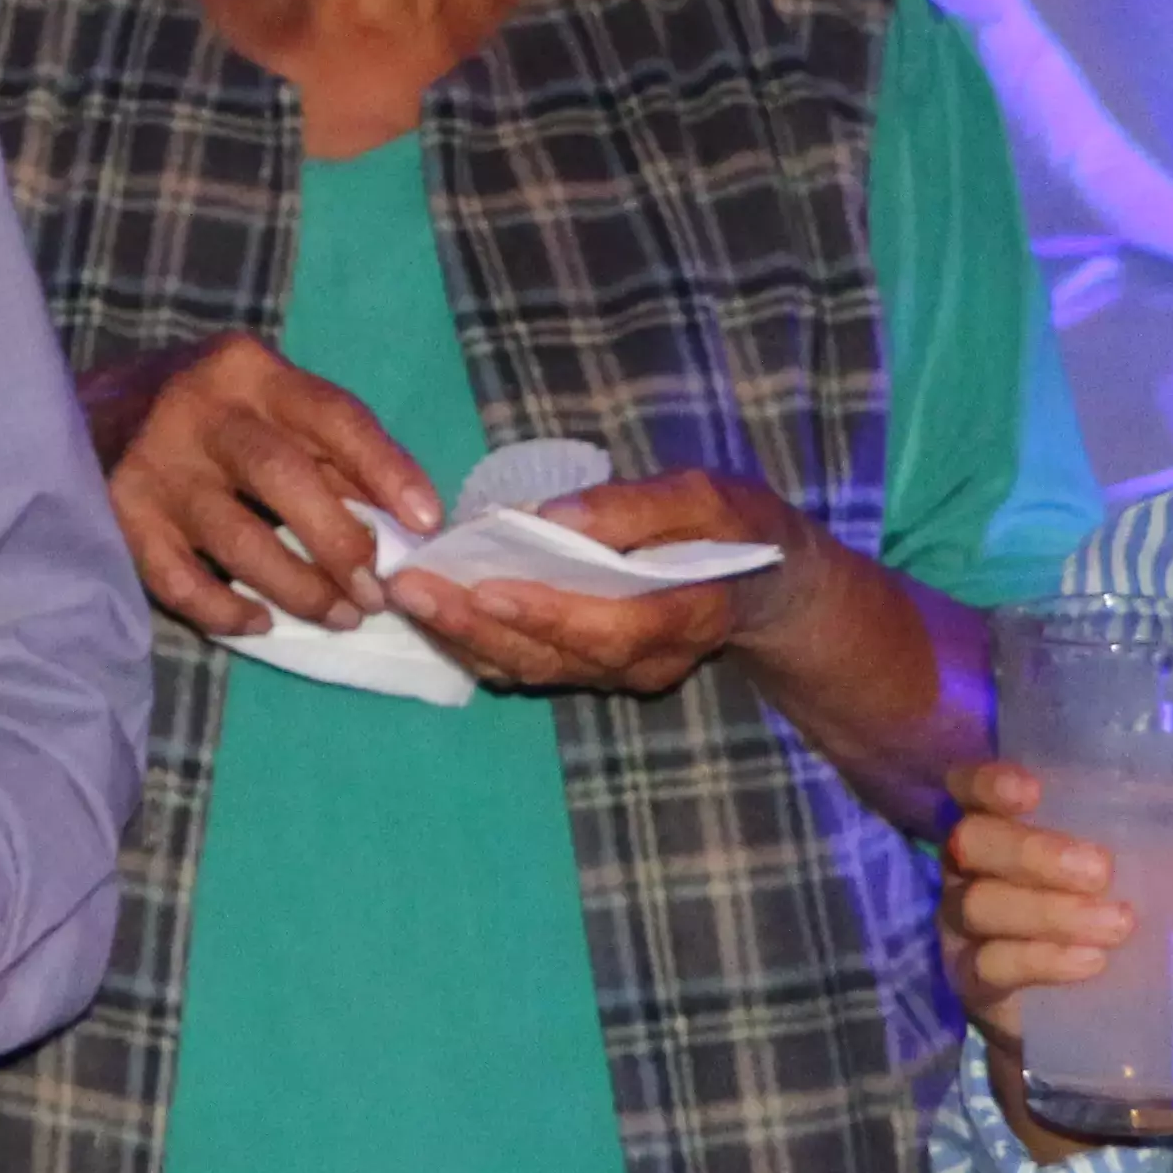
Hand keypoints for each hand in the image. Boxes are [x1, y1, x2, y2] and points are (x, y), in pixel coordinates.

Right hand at [84, 332, 443, 638]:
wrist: (84, 412)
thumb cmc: (205, 413)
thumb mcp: (264, 404)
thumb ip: (327, 449)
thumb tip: (405, 518)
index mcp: (247, 371)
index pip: (330, 414)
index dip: (385, 468)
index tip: (427, 521)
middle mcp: (198, 410)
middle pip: (283, 476)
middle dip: (341, 543)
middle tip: (376, 592)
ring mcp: (155, 465)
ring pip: (238, 539)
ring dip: (300, 590)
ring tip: (339, 616)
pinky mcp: (120, 516)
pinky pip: (181, 581)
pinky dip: (227, 611)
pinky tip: (259, 622)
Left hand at [387, 467, 796, 700]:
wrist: (765, 585)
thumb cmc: (735, 528)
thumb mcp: (705, 498)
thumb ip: (636, 508)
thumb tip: (552, 517)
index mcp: (685, 614)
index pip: (610, 628)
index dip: (547, 613)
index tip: (485, 586)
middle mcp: (647, 660)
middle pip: (556, 657)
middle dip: (478, 625)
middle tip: (411, 589)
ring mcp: (618, 674)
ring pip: (533, 669)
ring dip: (465, 638)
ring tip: (406, 597)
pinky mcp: (593, 669)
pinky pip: (529, 667)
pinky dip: (478, 644)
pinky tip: (433, 613)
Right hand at [940, 762, 1172, 1164]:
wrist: (1089, 1024)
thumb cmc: (1109, 922)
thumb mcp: (1153, 879)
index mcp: (1002, 828)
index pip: (969, 788)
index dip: (987, 783)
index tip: (1032, 791)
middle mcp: (970, 871)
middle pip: (972, 842)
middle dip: (1033, 852)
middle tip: (1102, 870)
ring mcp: (964, 929)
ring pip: (980, 905)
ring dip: (1049, 911)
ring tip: (1118, 926)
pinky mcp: (974, 983)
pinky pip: (991, 966)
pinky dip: (1040, 960)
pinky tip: (1089, 963)